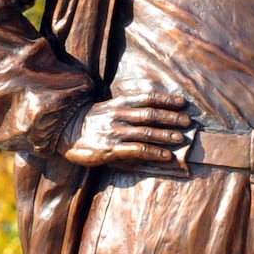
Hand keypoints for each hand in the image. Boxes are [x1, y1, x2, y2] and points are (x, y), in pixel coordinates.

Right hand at [57, 91, 190, 170]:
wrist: (65, 134)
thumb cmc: (91, 122)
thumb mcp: (108, 108)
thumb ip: (127, 107)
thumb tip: (151, 109)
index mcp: (118, 102)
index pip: (147, 97)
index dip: (166, 99)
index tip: (182, 102)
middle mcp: (118, 115)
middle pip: (150, 113)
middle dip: (171, 117)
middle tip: (188, 121)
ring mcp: (114, 132)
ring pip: (146, 131)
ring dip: (166, 135)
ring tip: (182, 139)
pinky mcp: (110, 149)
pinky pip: (137, 149)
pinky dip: (154, 152)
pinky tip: (166, 155)